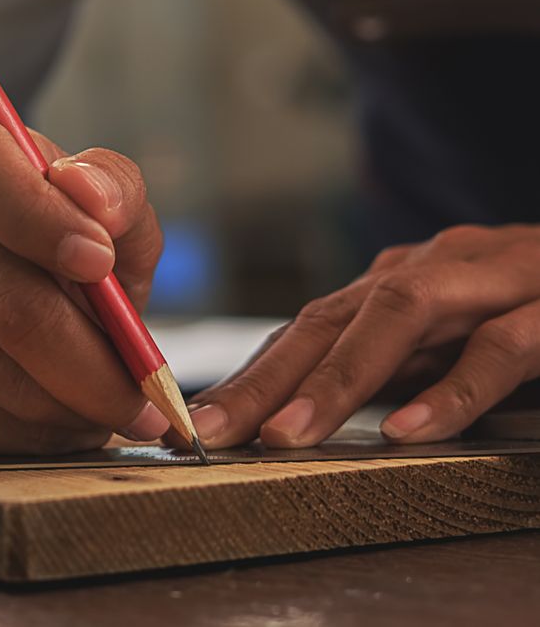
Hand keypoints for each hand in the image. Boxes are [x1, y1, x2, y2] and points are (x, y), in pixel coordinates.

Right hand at [0, 106, 168, 452]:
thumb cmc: (55, 249)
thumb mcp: (102, 209)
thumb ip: (116, 190)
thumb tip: (95, 199)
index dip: (36, 213)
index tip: (99, 261)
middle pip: (10, 307)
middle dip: (97, 364)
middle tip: (144, 391)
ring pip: (10, 383)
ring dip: (80, 408)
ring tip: (106, 399)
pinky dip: (46, 435)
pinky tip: (59, 414)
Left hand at [185, 225, 539, 448]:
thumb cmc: (523, 306)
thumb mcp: (446, 337)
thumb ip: (387, 365)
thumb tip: (302, 412)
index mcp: (397, 282)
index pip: (308, 328)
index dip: (250, 374)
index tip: (197, 422)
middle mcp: (429, 271)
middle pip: (331, 320)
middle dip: (264, 378)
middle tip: (210, 431)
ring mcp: (487, 280)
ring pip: (399, 317)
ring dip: (337, 378)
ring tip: (286, 434)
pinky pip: (497, 347)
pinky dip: (452, 389)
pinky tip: (411, 430)